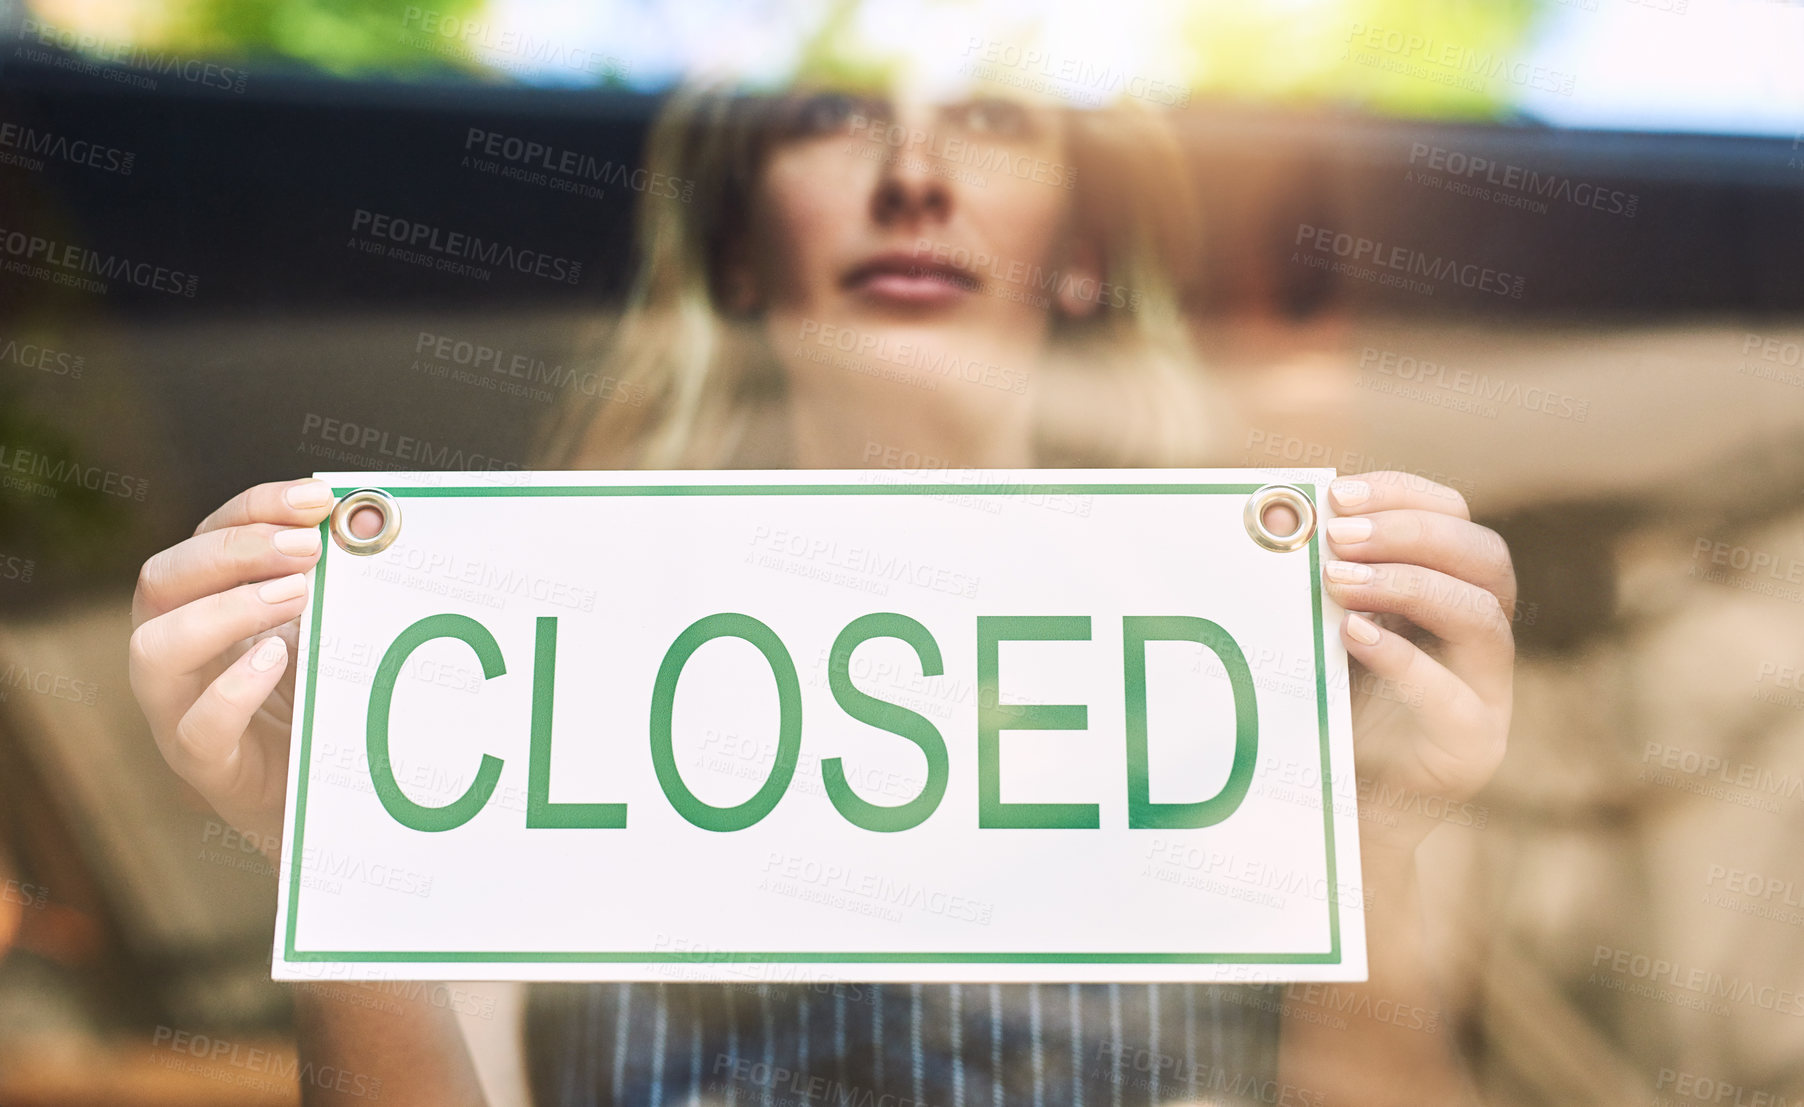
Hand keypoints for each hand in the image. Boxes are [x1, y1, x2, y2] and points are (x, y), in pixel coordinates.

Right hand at [128, 478, 336, 858]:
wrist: (324, 795)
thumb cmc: (317, 696)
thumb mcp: (325, 627)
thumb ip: (337, 580)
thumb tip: (372, 520)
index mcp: (201, 602)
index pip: (207, 536)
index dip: (256, 508)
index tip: (318, 498)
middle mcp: (174, 647)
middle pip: (163, 579)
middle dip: (236, 550)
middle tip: (308, 546)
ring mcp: (177, 707)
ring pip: (156, 648)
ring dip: (226, 610)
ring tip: (297, 593)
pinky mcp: (204, 764)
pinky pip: (195, 727)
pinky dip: (233, 689)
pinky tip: (277, 659)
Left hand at [1320, 471, 1513, 859]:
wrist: (1336, 807)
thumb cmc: (1327, 707)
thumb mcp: (1326, 630)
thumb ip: (1323, 580)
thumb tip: (1277, 512)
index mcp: (1452, 593)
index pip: (1457, 520)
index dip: (1404, 497)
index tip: (1337, 495)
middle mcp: (1482, 637)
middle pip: (1486, 558)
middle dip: (1412, 534)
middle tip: (1340, 536)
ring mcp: (1488, 693)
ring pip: (1483, 618)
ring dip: (1409, 586)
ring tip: (1339, 583)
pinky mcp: (1473, 747)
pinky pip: (1454, 699)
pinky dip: (1405, 661)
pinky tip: (1353, 635)